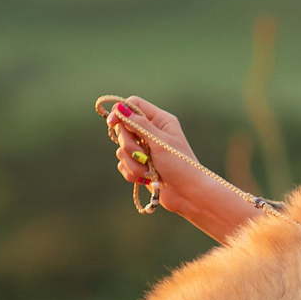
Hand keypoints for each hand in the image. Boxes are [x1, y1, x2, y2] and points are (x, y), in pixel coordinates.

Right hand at [108, 96, 203, 216]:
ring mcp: (145, 149)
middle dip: (129, 145)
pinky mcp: (140, 165)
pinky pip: (123, 165)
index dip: (121, 112)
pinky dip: (133, 173)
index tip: (112, 123)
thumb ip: (139, 125)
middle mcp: (152, 132)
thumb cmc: (180, 165)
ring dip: (133, 163)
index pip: (134, 105)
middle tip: (143, 155)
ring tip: (149, 172)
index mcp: (160, 121)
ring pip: (122, 149)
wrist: (188, 194)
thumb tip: (120, 109)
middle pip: (124, 128)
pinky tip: (146, 179)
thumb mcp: (160, 142)